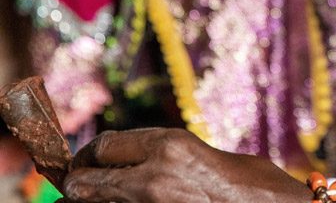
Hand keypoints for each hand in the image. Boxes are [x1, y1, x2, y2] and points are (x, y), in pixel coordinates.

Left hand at [63, 127, 308, 202]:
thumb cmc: (252, 185)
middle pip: (87, 179)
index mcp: (170, 143)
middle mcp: (154, 173)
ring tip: (96, 198)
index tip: (88, 161)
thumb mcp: (204, 155)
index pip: (104, 146)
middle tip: (80, 186)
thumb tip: (135, 164)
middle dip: (80, 183)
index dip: (90, 155)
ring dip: (93, 201)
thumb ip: (168, 156)